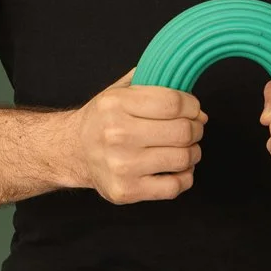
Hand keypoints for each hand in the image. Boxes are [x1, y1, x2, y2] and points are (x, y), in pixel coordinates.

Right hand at [67, 70, 205, 203]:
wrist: (74, 151)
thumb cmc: (102, 120)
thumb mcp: (117, 90)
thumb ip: (147, 79)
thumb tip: (184, 78)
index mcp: (115, 104)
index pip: (172, 103)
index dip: (192, 105)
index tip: (195, 109)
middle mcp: (117, 134)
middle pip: (182, 131)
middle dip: (196, 128)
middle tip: (194, 128)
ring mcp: (122, 166)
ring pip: (182, 158)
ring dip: (193, 152)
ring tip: (186, 148)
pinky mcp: (127, 191)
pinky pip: (175, 186)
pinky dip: (185, 177)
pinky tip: (177, 168)